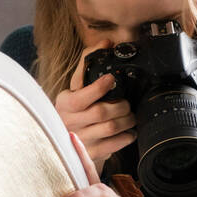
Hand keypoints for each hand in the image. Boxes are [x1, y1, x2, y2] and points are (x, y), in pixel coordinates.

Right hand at [54, 49, 136, 173]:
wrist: (70, 144)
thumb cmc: (77, 110)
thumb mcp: (77, 88)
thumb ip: (89, 63)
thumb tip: (106, 42)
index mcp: (65, 103)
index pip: (81, 97)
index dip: (98, 88)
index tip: (112, 79)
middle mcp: (70, 122)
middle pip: (101, 112)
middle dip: (121, 106)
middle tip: (127, 104)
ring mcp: (81, 140)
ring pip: (110, 128)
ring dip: (127, 120)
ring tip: (131, 116)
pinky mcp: (91, 154)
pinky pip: (115, 145)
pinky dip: (127, 137)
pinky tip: (130, 131)